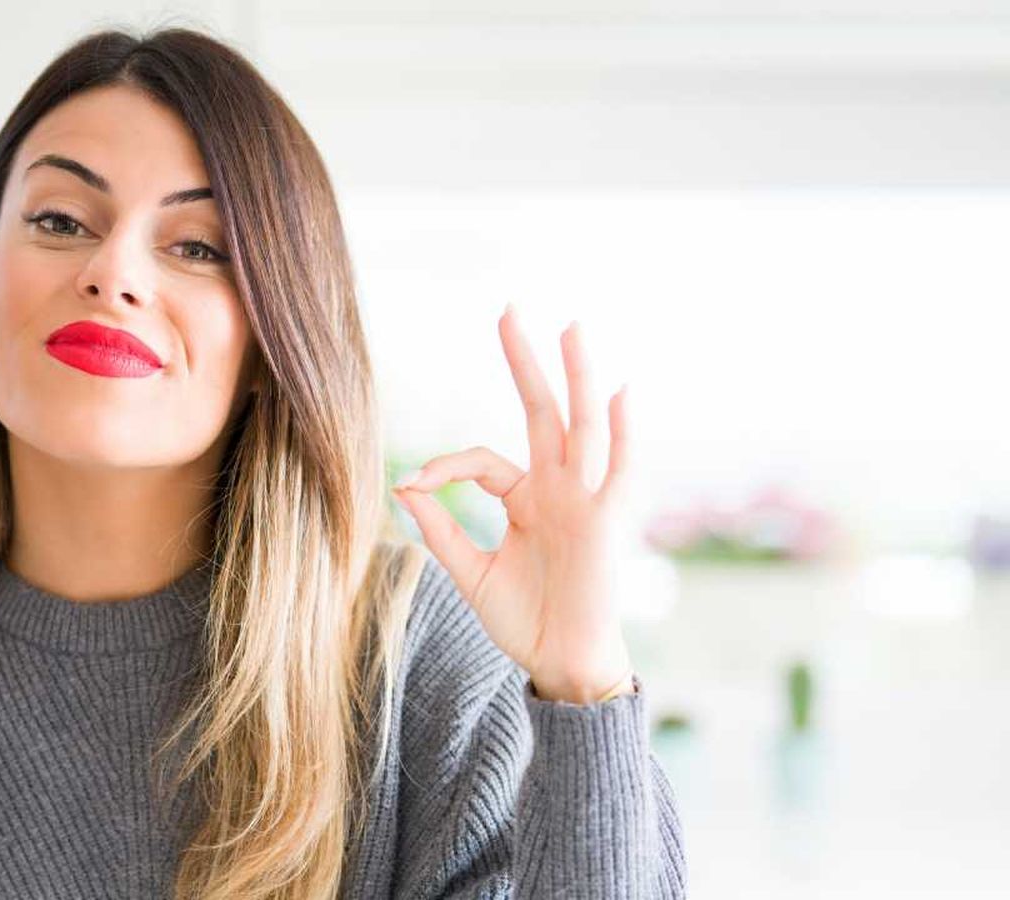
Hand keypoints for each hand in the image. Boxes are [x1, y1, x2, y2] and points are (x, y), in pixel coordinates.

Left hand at [392, 304, 634, 704]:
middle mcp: (559, 490)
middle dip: (526, 363)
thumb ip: (440, 530)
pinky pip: (620, 471)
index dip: (446, 465)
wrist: (559, 665)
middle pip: (542, 413)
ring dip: (577, 377)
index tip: (414, 485)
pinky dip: (623, 433)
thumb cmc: (523, 622)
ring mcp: (586, 501)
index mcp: (526, 499)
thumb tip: (404, 487)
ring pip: (582, 427)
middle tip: (511, 310)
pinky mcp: (607, 523)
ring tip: (570, 328)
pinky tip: (620, 393)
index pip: (483, 460)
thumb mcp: (470, 573)